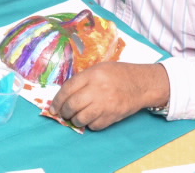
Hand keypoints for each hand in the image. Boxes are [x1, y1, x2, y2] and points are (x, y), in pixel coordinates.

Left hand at [52, 62, 168, 130]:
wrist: (141, 84)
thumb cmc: (119, 74)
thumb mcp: (99, 69)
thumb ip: (83, 79)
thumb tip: (65, 95)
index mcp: (92, 75)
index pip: (68, 89)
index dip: (57, 100)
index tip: (53, 108)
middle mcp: (97, 90)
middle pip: (72, 105)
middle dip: (64, 112)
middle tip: (64, 113)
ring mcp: (105, 105)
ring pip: (81, 118)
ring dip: (76, 120)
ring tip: (77, 116)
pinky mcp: (112, 117)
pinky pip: (94, 126)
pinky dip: (90, 124)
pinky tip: (93, 118)